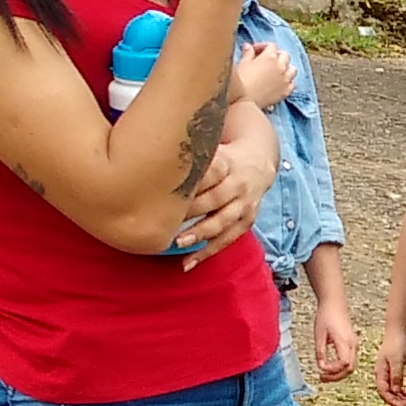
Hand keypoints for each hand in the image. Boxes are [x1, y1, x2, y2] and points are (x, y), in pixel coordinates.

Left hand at [171, 118, 275, 266]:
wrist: (260, 157)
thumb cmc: (223, 151)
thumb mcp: (210, 142)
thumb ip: (185, 147)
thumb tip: (145, 145)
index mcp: (229, 161)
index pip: (208, 173)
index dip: (189, 184)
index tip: (164, 192)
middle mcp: (239, 183)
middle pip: (214, 198)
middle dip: (191, 212)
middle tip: (165, 222)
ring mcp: (246, 203)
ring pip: (223, 221)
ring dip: (201, 234)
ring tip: (179, 244)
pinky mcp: (247, 218)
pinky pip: (229, 238)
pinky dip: (209, 251)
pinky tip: (189, 263)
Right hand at [234, 42, 297, 110]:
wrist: (244, 102)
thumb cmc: (240, 81)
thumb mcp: (242, 63)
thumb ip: (247, 53)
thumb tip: (248, 46)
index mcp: (269, 57)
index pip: (271, 46)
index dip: (262, 47)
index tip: (254, 51)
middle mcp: (281, 67)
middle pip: (285, 55)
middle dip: (276, 55)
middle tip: (266, 60)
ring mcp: (285, 80)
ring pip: (292, 69)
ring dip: (286, 68)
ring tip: (276, 71)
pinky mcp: (286, 92)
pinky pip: (292, 84)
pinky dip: (288, 82)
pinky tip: (280, 83)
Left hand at [310, 299, 359, 382]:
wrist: (335, 304)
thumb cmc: (326, 316)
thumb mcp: (319, 335)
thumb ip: (321, 352)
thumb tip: (322, 367)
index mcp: (345, 342)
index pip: (344, 364)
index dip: (333, 370)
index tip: (321, 370)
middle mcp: (353, 345)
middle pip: (350, 368)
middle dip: (336, 376)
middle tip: (322, 378)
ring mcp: (354, 345)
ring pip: (351, 366)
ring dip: (338, 373)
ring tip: (324, 374)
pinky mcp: (352, 344)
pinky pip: (349, 360)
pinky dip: (340, 367)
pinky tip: (330, 366)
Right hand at [374, 324, 405, 405]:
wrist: (398, 331)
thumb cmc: (397, 343)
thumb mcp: (397, 361)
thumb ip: (396, 376)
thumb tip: (395, 391)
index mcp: (380, 372)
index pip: (384, 392)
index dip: (392, 401)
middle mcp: (382, 374)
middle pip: (388, 393)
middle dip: (398, 401)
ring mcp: (388, 373)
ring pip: (393, 390)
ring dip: (401, 398)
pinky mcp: (395, 370)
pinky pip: (397, 385)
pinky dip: (403, 391)